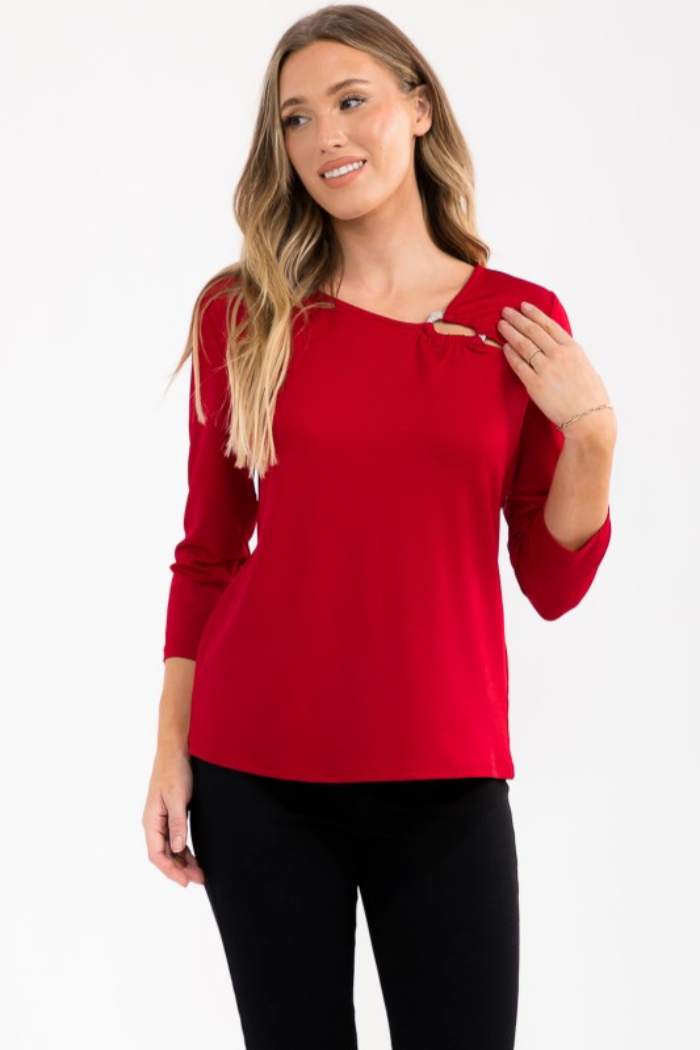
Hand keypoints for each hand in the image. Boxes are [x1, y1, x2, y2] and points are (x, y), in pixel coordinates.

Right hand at [142, 746, 205, 887]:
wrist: (175, 752)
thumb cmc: (174, 771)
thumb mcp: (178, 796)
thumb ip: (177, 822)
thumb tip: (178, 848)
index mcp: (151, 821)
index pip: (157, 854)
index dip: (170, 870)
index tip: (185, 881)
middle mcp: (154, 824)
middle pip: (164, 855)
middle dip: (179, 870)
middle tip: (199, 879)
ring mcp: (162, 821)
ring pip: (171, 850)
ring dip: (183, 863)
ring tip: (199, 874)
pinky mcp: (171, 816)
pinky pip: (176, 840)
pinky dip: (185, 852)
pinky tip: (195, 859)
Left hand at [498, 302, 615, 445]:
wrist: (589, 420)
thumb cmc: (591, 397)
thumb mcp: (586, 367)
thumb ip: (570, 355)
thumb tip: (558, 349)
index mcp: (573, 348)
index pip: (549, 325)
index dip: (534, 314)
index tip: (523, 306)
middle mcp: (559, 355)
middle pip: (533, 331)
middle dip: (517, 319)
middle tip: (505, 311)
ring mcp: (546, 369)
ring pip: (523, 345)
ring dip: (510, 332)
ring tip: (501, 325)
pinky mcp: (535, 385)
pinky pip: (518, 365)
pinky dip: (510, 354)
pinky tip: (504, 347)